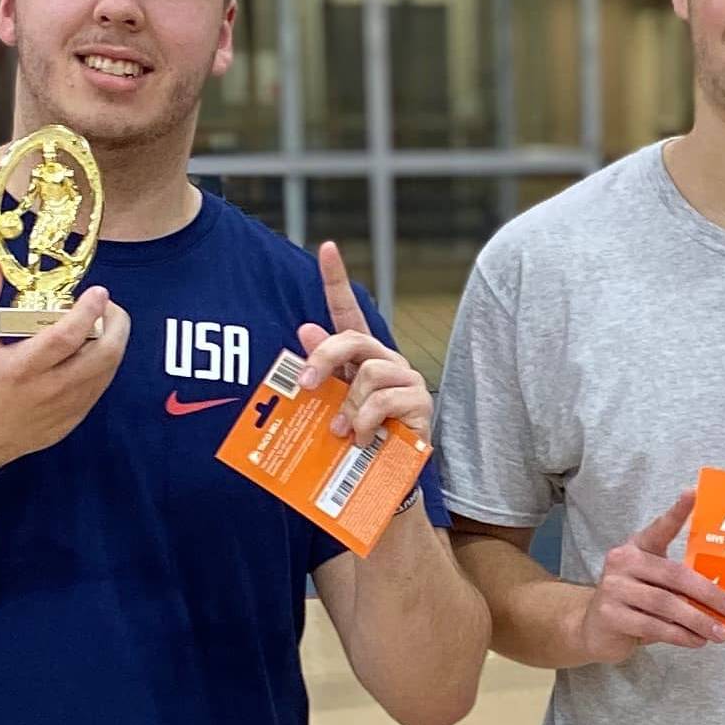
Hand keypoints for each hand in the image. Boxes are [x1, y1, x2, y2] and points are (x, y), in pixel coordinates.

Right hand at [0, 256, 128, 470]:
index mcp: (22, 368)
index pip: (67, 336)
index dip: (89, 312)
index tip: (98, 292)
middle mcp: (50, 389)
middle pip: (103, 354)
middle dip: (116, 324)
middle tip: (106, 305)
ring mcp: (67, 406)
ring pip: (108, 370)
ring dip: (114, 341)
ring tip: (102, 322)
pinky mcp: (75, 417)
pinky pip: (101, 386)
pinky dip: (105, 362)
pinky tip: (93, 348)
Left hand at [297, 242, 431, 443]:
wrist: (386, 477)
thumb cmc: (358, 436)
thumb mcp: (332, 402)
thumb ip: (322, 368)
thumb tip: (306, 327)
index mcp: (361, 356)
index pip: (348, 310)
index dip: (336, 278)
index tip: (326, 248)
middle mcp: (387, 360)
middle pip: (353, 338)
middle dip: (325, 358)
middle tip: (307, 384)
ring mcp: (406, 379)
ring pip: (368, 373)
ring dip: (348, 406)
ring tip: (344, 430)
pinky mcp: (419, 401)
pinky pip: (383, 400)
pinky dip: (366, 421)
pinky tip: (363, 438)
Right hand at [578, 489, 724, 661]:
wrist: (593, 629)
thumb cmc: (634, 604)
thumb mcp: (654, 586)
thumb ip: (680, 586)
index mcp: (637, 547)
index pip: (660, 528)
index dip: (676, 512)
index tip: (693, 493)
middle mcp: (623, 562)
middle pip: (674, 575)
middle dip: (709, 594)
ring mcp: (614, 588)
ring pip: (666, 604)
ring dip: (698, 621)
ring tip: (720, 633)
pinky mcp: (610, 615)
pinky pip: (654, 626)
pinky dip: (680, 635)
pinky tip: (697, 641)